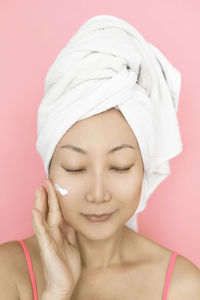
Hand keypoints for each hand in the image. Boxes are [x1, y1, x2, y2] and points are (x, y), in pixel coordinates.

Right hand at [32, 178, 80, 297]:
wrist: (65, 284)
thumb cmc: (67, 265)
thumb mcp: (71, 243)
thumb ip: (69, 230)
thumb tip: (71, 218)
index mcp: (57, 231)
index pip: (55, 211)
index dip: (54, 199)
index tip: (54, 186)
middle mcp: (51, 233)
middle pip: (47, 211)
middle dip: (46, 196)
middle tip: (46, 181)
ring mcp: (47, 239)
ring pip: (42, 218)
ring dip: (40, 203)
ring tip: (39, 190)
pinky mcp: (47, 247)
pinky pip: (42, 232)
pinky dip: (38, 221)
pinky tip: (36, 211)